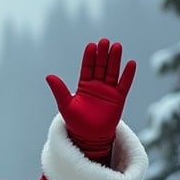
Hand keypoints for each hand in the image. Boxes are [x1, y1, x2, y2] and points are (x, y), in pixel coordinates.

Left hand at [45, 38, 135, 158]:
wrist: (89, 138)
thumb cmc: (75, 122)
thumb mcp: (65, 105)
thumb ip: (59, 90)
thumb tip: (49, 76)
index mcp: (84, 85)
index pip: (87, 68)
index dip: (89, 57)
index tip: (91, 46)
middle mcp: (97, 86)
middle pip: (101, 66)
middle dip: (102, 54)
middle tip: (104, 41)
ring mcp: (109, 91)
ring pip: (113, 72)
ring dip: (115, 60)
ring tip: (117, 46)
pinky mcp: (119, 99)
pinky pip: (124, 85)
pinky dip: (128, 75)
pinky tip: (131, 64)